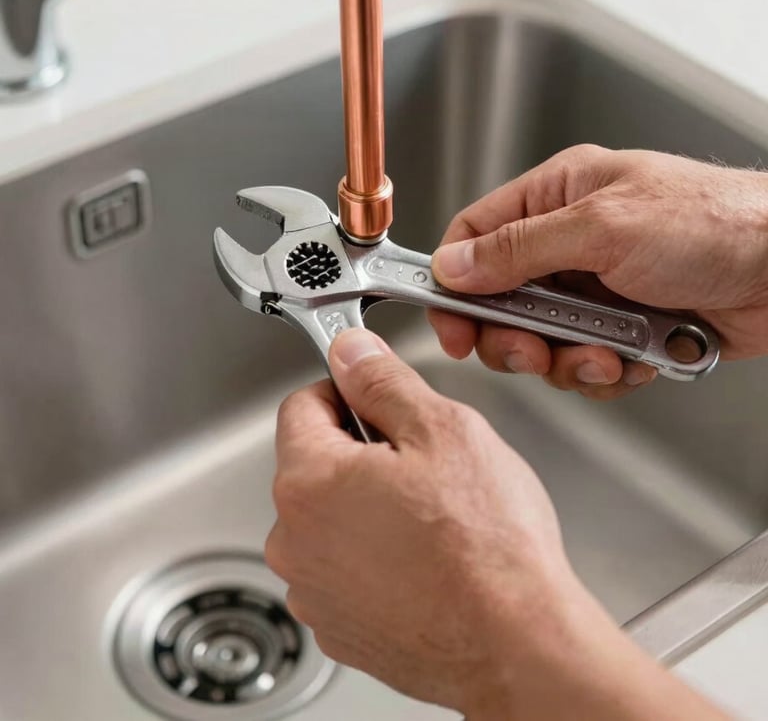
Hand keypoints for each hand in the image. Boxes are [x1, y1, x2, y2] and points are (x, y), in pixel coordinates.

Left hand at [266, 328, 725, 719]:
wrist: (517, 646)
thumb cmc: (487, 547)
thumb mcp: (442, 429)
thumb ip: (383, 381)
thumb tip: (350, 353)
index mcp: (308, 481)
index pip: (301, 404)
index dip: (346, 391)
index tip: (377, 399)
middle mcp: (294, 541)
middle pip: (316, 465)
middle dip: (362, 453)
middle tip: (423, 466)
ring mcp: (314, 592)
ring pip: (332, 520)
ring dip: (368, 509)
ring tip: (431, 522)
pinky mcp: (340, 629)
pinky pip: (345, 570)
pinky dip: (376, 558)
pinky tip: (425, 561)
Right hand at [430, 145, 767, 398]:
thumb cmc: (714, 223)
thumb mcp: (603, 227)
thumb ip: (520, 248)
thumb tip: (455, 266)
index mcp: (558, 196)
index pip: (476, 237)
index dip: (454, 283)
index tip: (449, 324)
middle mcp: (571, 241)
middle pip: (502, 300)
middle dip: (513, 335)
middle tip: (529, 350)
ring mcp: (598, 287)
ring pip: (543, 340)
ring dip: (566, 359)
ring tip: (602, 355)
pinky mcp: (625, 327)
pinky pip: (585, 363)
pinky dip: (602, 372)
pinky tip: (630, 361)